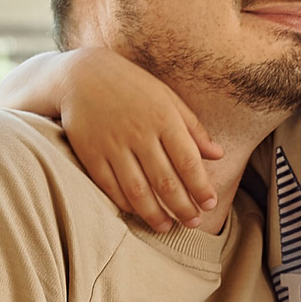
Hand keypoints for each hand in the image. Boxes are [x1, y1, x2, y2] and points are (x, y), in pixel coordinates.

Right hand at [58, 47, 223, 230]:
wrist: (81, 75)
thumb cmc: (132, 86)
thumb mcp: (167, 98)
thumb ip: (193, 128)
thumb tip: (219, 154)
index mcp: (163, 118)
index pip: (188, 162)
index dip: (201, 187)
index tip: (210, 204)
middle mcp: (139, 133)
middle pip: (165, 182)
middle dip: (183, 208)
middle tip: (194, 223)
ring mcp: (112, 145)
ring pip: (138, 190)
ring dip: (155, 214)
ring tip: (167, 226)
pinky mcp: (90, 153)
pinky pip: (110, 187)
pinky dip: (125, 204)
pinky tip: (138, 212)